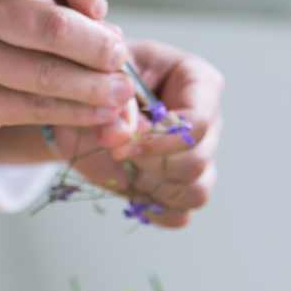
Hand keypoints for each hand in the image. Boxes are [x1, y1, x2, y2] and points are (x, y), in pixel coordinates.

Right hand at [0, 0, 134, 148]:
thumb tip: (103, 25)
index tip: (95, 12)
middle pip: (58, 28)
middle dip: (102, 49)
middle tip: (118, 60)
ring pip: (52, 75)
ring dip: (98, 88)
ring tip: (120, 94)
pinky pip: (37, 108)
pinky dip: (77, 113)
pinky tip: (98, 115)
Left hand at [49, 39, 223, 227]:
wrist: (85, 109)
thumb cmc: (101, 80)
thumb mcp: (101, 77)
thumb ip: (112, 103)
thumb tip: (120, 135)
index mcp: (197, 83)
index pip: (198, 122)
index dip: (160, 139)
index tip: (123, 143)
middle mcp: (206, 122)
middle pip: (198, 160)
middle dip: (151, 164)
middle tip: (117, 152)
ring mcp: (197, 157)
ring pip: (196, 190)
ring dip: (154, 187)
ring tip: (126, 168)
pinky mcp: (178, 188)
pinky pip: (181, 214)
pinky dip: (154, 211)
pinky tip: (132, 191)